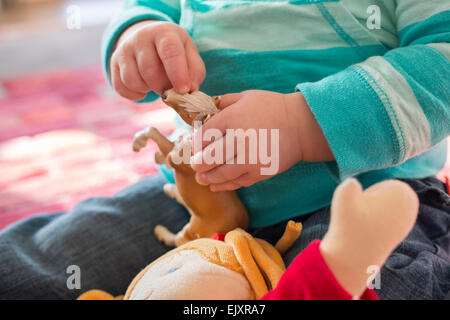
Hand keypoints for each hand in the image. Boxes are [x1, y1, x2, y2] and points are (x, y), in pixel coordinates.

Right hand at [110, 21, 205, 99]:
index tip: (183, 90)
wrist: (149, 39)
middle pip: (151, 71)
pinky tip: (144, 87)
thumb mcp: (189, 55)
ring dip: (148, 90)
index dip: (178, 74)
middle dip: (163, 87)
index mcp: (164, 32)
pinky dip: (135, 94)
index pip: (170, 52)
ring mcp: (124, 49)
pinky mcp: (114, 62)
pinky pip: (121, 87)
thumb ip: (195, 71)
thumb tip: (190, 90)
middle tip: (171, 89)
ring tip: (156, 84)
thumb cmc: (174, 51)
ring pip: (134, 81)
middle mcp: (141, 37)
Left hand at [190, 90, 333, 190]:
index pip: (203, 136)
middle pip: (208, 158)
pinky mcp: (260, 172)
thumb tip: (202, 110)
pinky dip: (224, 185)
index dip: (195, 144)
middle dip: (197, 163)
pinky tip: (215, 185)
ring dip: (207, 178)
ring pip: (221, 174)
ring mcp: (251, 159)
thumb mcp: (245, 97)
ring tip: (201, 178)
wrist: (302, 126)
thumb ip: (222, 102)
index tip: (194, 147)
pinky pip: (237, 182)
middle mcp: (240, 139)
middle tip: (194, 165)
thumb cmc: (272, 108)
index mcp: (233, 118)